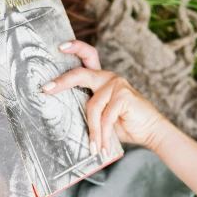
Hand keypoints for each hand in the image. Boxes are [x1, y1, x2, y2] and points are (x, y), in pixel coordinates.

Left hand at [41, 40, 167, 153]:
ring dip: (93, 132)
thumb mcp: (100, 116)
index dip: (75, 48)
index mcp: (100, 80)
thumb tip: (60, 115)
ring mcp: (117, 84)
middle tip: (46, 89)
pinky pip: (105, 117)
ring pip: (92, 107)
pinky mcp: (124, 95)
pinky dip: (102, 135)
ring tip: (93, 149)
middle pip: (81, 74)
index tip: (59, 47)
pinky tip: (102, 147)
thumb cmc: (124, 125)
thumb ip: (87, 109)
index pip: (87, 57)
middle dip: (62, 81)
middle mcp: (108, 78)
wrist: (150, 132)